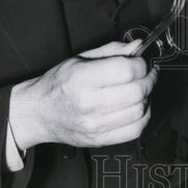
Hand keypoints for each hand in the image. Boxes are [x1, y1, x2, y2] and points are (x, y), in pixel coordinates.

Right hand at [9, 40, 156, 149]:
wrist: (38, 113)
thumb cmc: (57, 84)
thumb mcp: (80, 59)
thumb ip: (111, 51)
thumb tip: (138, 47)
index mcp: (82, 78)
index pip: (127, 71)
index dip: (141, 64)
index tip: (140, 62)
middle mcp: (89, 103)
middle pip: (137, 92)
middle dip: (148, 80)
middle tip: (147, 74)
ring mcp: (95, 125)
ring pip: (139, 111)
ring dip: (147, 98)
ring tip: (141, 90)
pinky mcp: (99, 140)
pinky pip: (134, 131)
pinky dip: (143, 117)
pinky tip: (137, 108)